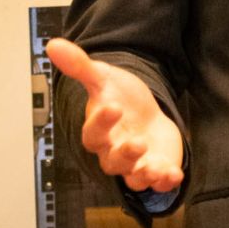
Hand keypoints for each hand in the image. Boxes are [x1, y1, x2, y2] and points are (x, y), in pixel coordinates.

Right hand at [46, 37, 184, 193]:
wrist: (146, 113)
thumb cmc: (121, 99)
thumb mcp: (104, 78)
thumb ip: (81, 66)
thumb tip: (54, 44)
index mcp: (99, 132)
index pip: (93, 133)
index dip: (101, 122)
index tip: (113, 106)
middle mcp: (113, 152)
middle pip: (113, 162)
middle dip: (126, 154)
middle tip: (138, 142)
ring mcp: (135, 164)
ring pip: (134, 177)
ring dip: (145, 174)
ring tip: (156, 167)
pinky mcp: (156, 168)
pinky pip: (157, 183)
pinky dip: (165, 181)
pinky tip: (174, 175)